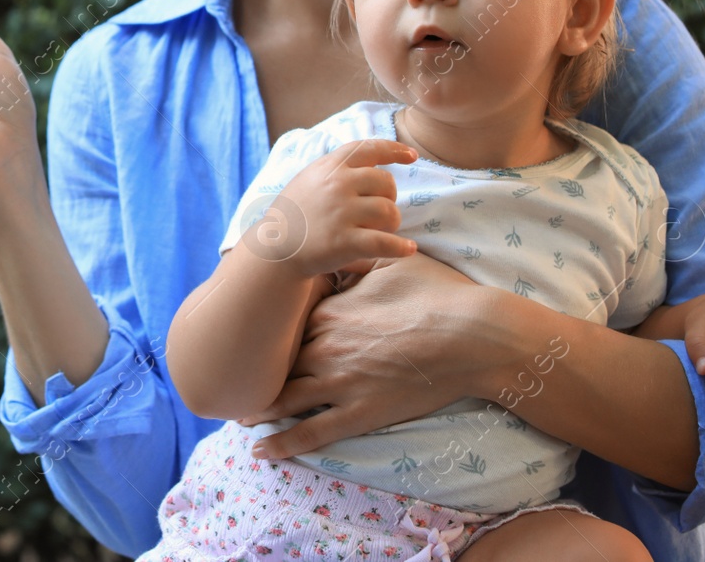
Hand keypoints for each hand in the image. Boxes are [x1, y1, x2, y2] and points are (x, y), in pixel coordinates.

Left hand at [235, 252, 486, 459]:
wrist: (471, 334)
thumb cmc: (437, 294)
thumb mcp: (390, 265)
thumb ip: (359, 266)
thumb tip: (345, 253)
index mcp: (329, 313)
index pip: (286, 326)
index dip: (270, 333)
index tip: (252, 335)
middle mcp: (324, 348)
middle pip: (279, 363)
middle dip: (257, 372)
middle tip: (234, 379)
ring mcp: (338, 383)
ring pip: (284, 399)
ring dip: (259, 409)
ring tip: (238, 414)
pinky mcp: (358, 414)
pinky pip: (310, 433)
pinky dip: (282, 444)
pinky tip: (260, 452)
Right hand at [245, 139, 418, 277]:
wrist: (274, 248)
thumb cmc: (295, 214)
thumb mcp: (309, 178)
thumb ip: (336, 168)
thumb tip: (374, 160)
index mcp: (329, 167)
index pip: (369, 148)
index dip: (394, 150)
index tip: (411, 156)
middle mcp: (336, 185)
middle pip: (386, 183)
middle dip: (389, 198)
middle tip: (379, 211)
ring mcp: (341, 213)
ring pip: (389, 212)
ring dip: (392, 224)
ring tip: (382, 231)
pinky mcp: (344, 242)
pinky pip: (385, 242)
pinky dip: (401, 247)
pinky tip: (408, 250)